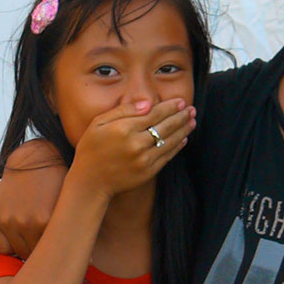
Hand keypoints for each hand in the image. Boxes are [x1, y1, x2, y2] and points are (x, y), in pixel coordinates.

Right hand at [0, 140, 65, 256]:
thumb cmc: (60, 182)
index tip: (60, 252)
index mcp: (47, 221)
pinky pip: (2, 247)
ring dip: (26, 248)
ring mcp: (9, 219)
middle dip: (41, 252)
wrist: (36, 157)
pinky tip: (20, 232)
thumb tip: (89, 262)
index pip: (51, 255)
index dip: (57, 255)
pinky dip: (9, 244)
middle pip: (34, 256)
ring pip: (18, 253)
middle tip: (47, 243)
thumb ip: (75, 232)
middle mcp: (26, 222)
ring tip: (34, 235)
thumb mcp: (71, 204)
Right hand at [68, 98, 194, 197]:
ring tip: (192, 121)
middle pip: (166, 126)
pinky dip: (177, 146)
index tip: (181, 101)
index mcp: (124, 129)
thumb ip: (123, 111)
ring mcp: (144, 159)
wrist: (90, 181)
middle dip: (181, 116)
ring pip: (170, 141)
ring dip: (184, 130)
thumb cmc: (91, 149)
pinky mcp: (148, 172)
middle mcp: (136, 143)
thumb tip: (147, 104)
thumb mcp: (98, 123)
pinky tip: (183, 138)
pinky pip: (167, 156)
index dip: (170, 107)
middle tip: (192, 109)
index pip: (154, 114)